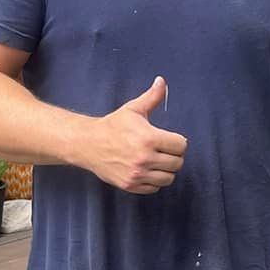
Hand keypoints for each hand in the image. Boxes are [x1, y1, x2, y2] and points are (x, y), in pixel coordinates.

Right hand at [86, 77, 186, 194]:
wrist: (88, 144)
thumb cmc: (113, 126)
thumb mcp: (133, 109)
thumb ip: (151, 97)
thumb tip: (162, 81)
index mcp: (148, 138)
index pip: (181, 145)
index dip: (178, 141)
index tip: (170, 140)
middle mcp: (144, 158)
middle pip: (177, 163)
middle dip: (173, 156)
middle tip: (164, 150)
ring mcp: (137, 174)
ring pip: (169, 178)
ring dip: (166, 170)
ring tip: (157, 161)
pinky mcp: (131, 185)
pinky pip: (155, 188)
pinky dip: (154, 181)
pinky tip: (148, 170)